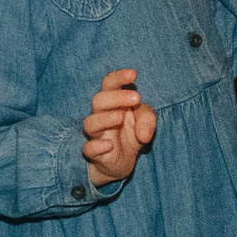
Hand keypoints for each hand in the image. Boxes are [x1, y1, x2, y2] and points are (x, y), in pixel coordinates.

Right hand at [82, 68, 157, 187]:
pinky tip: (109, 145)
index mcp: (112, 103)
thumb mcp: (145, 122)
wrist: (122, 162)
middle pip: (98, 100)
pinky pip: (88, 148)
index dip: (118, 77)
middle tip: (136, 98)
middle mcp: (101, 116)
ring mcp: (96, 135)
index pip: (109, 84)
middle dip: (116, 97)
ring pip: (90, 123)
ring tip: (121, 117)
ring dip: (105, 118)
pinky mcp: (95, 154)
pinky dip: (96, 146)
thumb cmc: (131, 134)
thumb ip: (147, 120)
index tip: (133, 74)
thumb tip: (143, 134)